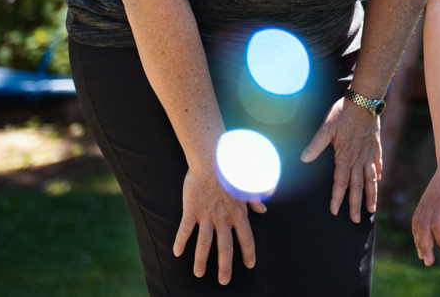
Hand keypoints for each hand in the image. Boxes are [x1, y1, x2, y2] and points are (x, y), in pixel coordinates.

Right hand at [173, 168, 264, 284]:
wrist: (212, 159)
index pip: (246, 238)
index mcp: (239, 213)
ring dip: (201, 261)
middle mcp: (223, 218)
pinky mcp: (191, 211)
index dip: (248, 253)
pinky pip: (184, 230)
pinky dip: (180, 242)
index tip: (250, 265)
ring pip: (204, 244)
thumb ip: (255, 200)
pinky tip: (177, 253)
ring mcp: (206, 216)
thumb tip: (263, 210)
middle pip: (225, 248)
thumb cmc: (233, 169)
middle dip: (225, 267)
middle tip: (224, 281)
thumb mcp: (250, 184)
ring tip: (199, 274)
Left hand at [301, 96, 381, 222]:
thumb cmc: (343, 113)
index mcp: (345, 156)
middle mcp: (358, 158)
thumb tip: (303, 159)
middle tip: (356, 220)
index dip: (338, 198)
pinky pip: (377, 163)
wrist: (364, 100)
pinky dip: (377, 173)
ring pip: (371, 179)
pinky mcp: (375, 145)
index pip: (341, 183)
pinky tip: (378, 180)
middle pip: (357, 186)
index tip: (336, 212)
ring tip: (372, 209)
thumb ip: (316, 145)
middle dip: (356, 204)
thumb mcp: (326, 128)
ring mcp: (369, 153)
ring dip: (371, 194)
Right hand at [412, 160, 439, 265]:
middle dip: (425, 246)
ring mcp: (425, 201)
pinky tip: (420, 242)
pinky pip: (416, 219)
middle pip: (423, 228)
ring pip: (418, 224)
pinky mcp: (424, 201)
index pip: (437, 225)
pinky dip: (416, 232)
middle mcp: (431, 202)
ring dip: (419, 241)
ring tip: (423, 257)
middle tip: (429, 262)